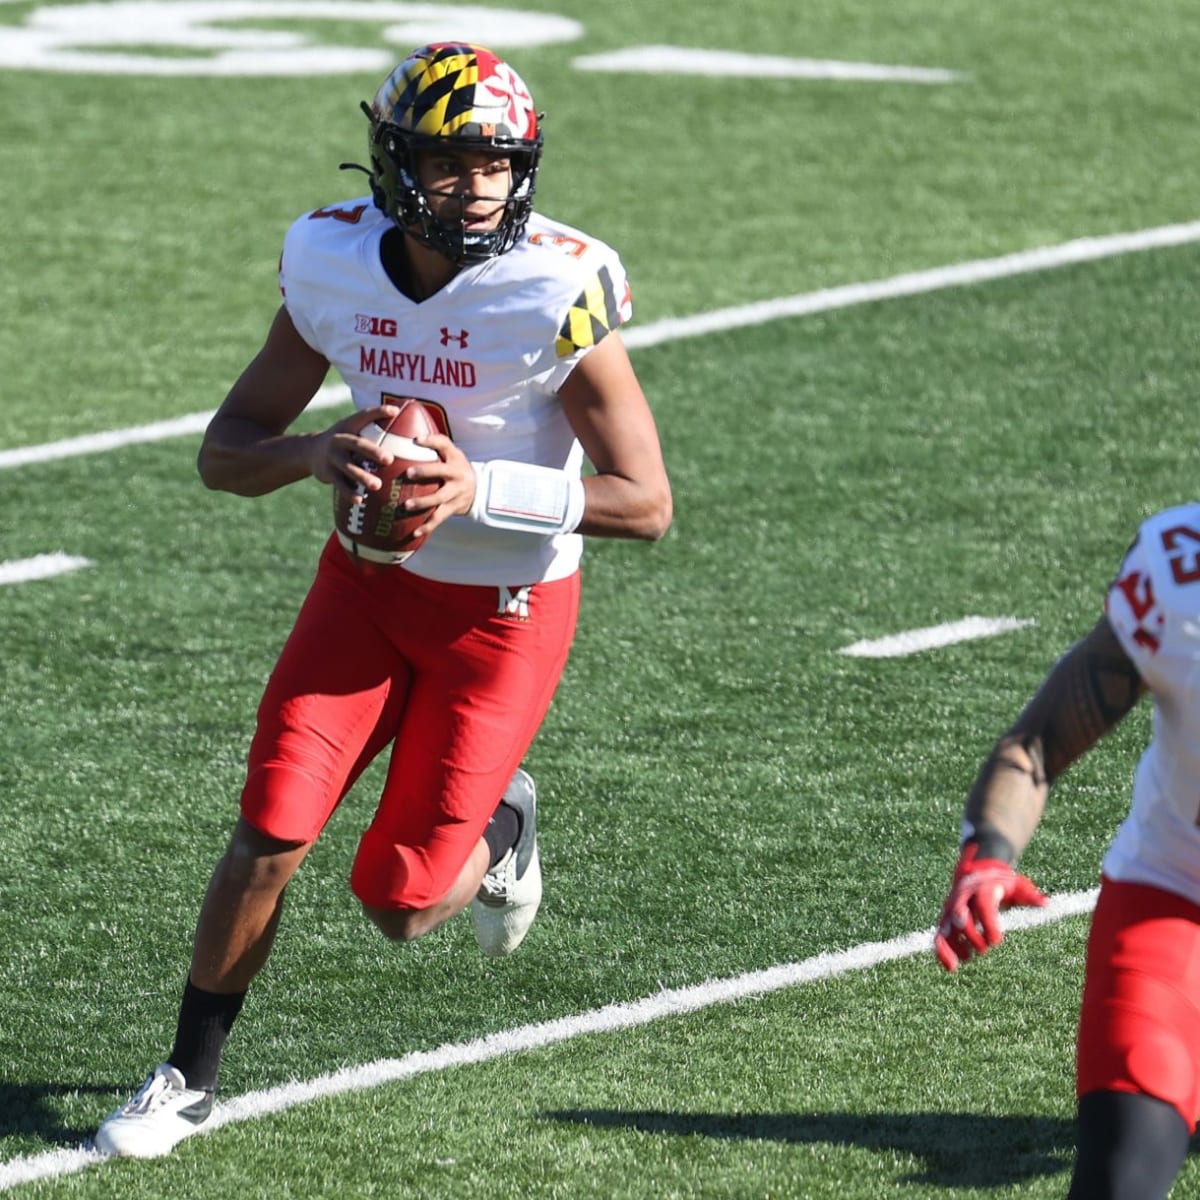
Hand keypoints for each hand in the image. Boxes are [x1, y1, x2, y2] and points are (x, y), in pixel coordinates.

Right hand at [309, 404, 399, 495]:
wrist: (310, 452)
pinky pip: (339, 483)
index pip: (363, 416)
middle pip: (357, 444)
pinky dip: (349, 492)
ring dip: (362, 476)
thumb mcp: (353, 430)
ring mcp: (331, 456)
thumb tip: (406, 423)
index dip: (378, 412)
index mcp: (348, 426)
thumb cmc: (344, 442)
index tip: (395, 412)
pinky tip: (361, 500)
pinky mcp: (326, 472)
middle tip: (389, 459)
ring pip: (347, 467)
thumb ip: (372, 429)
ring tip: (377, 485)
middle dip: (373, 451)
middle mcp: (339, 439)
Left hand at [398, 433, 476, 541]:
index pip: (444, 444)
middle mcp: (457, 474)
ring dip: (423, 502)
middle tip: (408, 473)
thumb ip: (434, 446)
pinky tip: (414, 532)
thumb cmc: (455, 468)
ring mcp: (456, 493)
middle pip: (442, 472)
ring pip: (439, 498)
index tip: (416, 440)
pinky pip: (439, 518)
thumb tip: (405, 433)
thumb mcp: (451, 454)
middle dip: (425, 472)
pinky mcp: (453, 509)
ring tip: (406, 506)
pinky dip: (427, 526)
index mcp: (454, 458)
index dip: (431, 441)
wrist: (478, 490)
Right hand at [934, 843, 1046, 971]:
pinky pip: (940, 936)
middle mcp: (963, 897)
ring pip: (946, 926)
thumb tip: (1045, 904)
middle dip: (971, 935)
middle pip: (960, 916)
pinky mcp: (947, 920)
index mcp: (981, 888)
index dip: (988, 924)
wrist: (978, 872)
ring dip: (954, 944)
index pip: (982, 906)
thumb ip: (1029, 896)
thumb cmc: (1002, 882)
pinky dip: (942, 952)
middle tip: (985, 947)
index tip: (997, 941)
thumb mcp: (1018, 885)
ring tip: (968, 958)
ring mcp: (952, 909)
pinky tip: (951, 968)